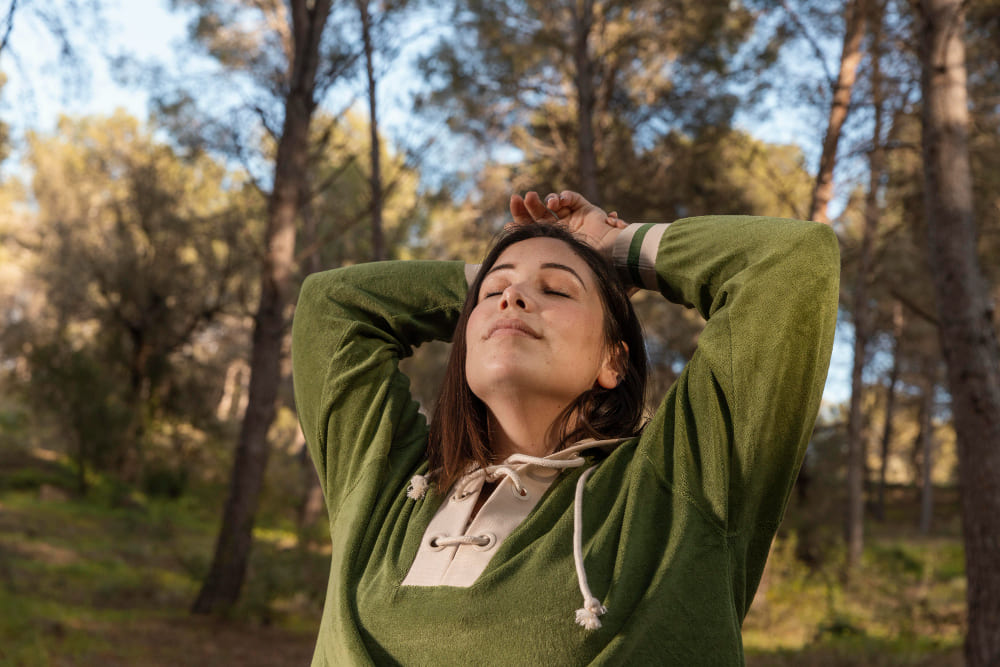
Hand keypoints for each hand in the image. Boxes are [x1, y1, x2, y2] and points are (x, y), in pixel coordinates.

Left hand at [509, 190, 626, 258]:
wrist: (613, 259)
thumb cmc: (584, 264)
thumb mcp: (554, 258)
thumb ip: (532, 248)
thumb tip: (505, 235)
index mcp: (551, 243)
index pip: (530, 227)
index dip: (520, 218)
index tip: (510, 212)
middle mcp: (561, 230)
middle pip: (539, 213)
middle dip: (529, 205)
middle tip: (522, 198)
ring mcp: (573, 220)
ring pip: (554, 204)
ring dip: (547, 200)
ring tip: (549, 204)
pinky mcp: (586, 210)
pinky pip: (573, 199)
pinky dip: (566, 196)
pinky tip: (561, 201)